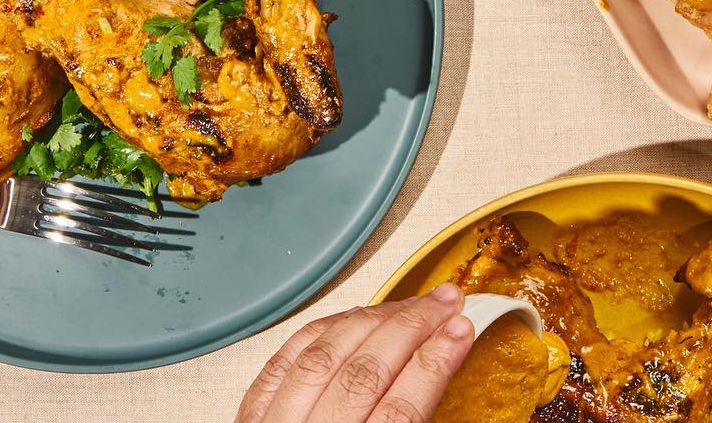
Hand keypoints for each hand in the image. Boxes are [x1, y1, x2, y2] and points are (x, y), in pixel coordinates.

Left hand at [236, 286, 473, 422]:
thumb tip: (438, 375)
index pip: (401, 412)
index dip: (435, 362)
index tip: (461, 329)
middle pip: (366, 373)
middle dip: (414, 326)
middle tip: (447, 300)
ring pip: (327, 353)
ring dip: (377, 317)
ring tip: (414, 302)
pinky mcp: (250, 417)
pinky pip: (289, 356)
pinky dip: (328, 328)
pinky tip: (359, 315)